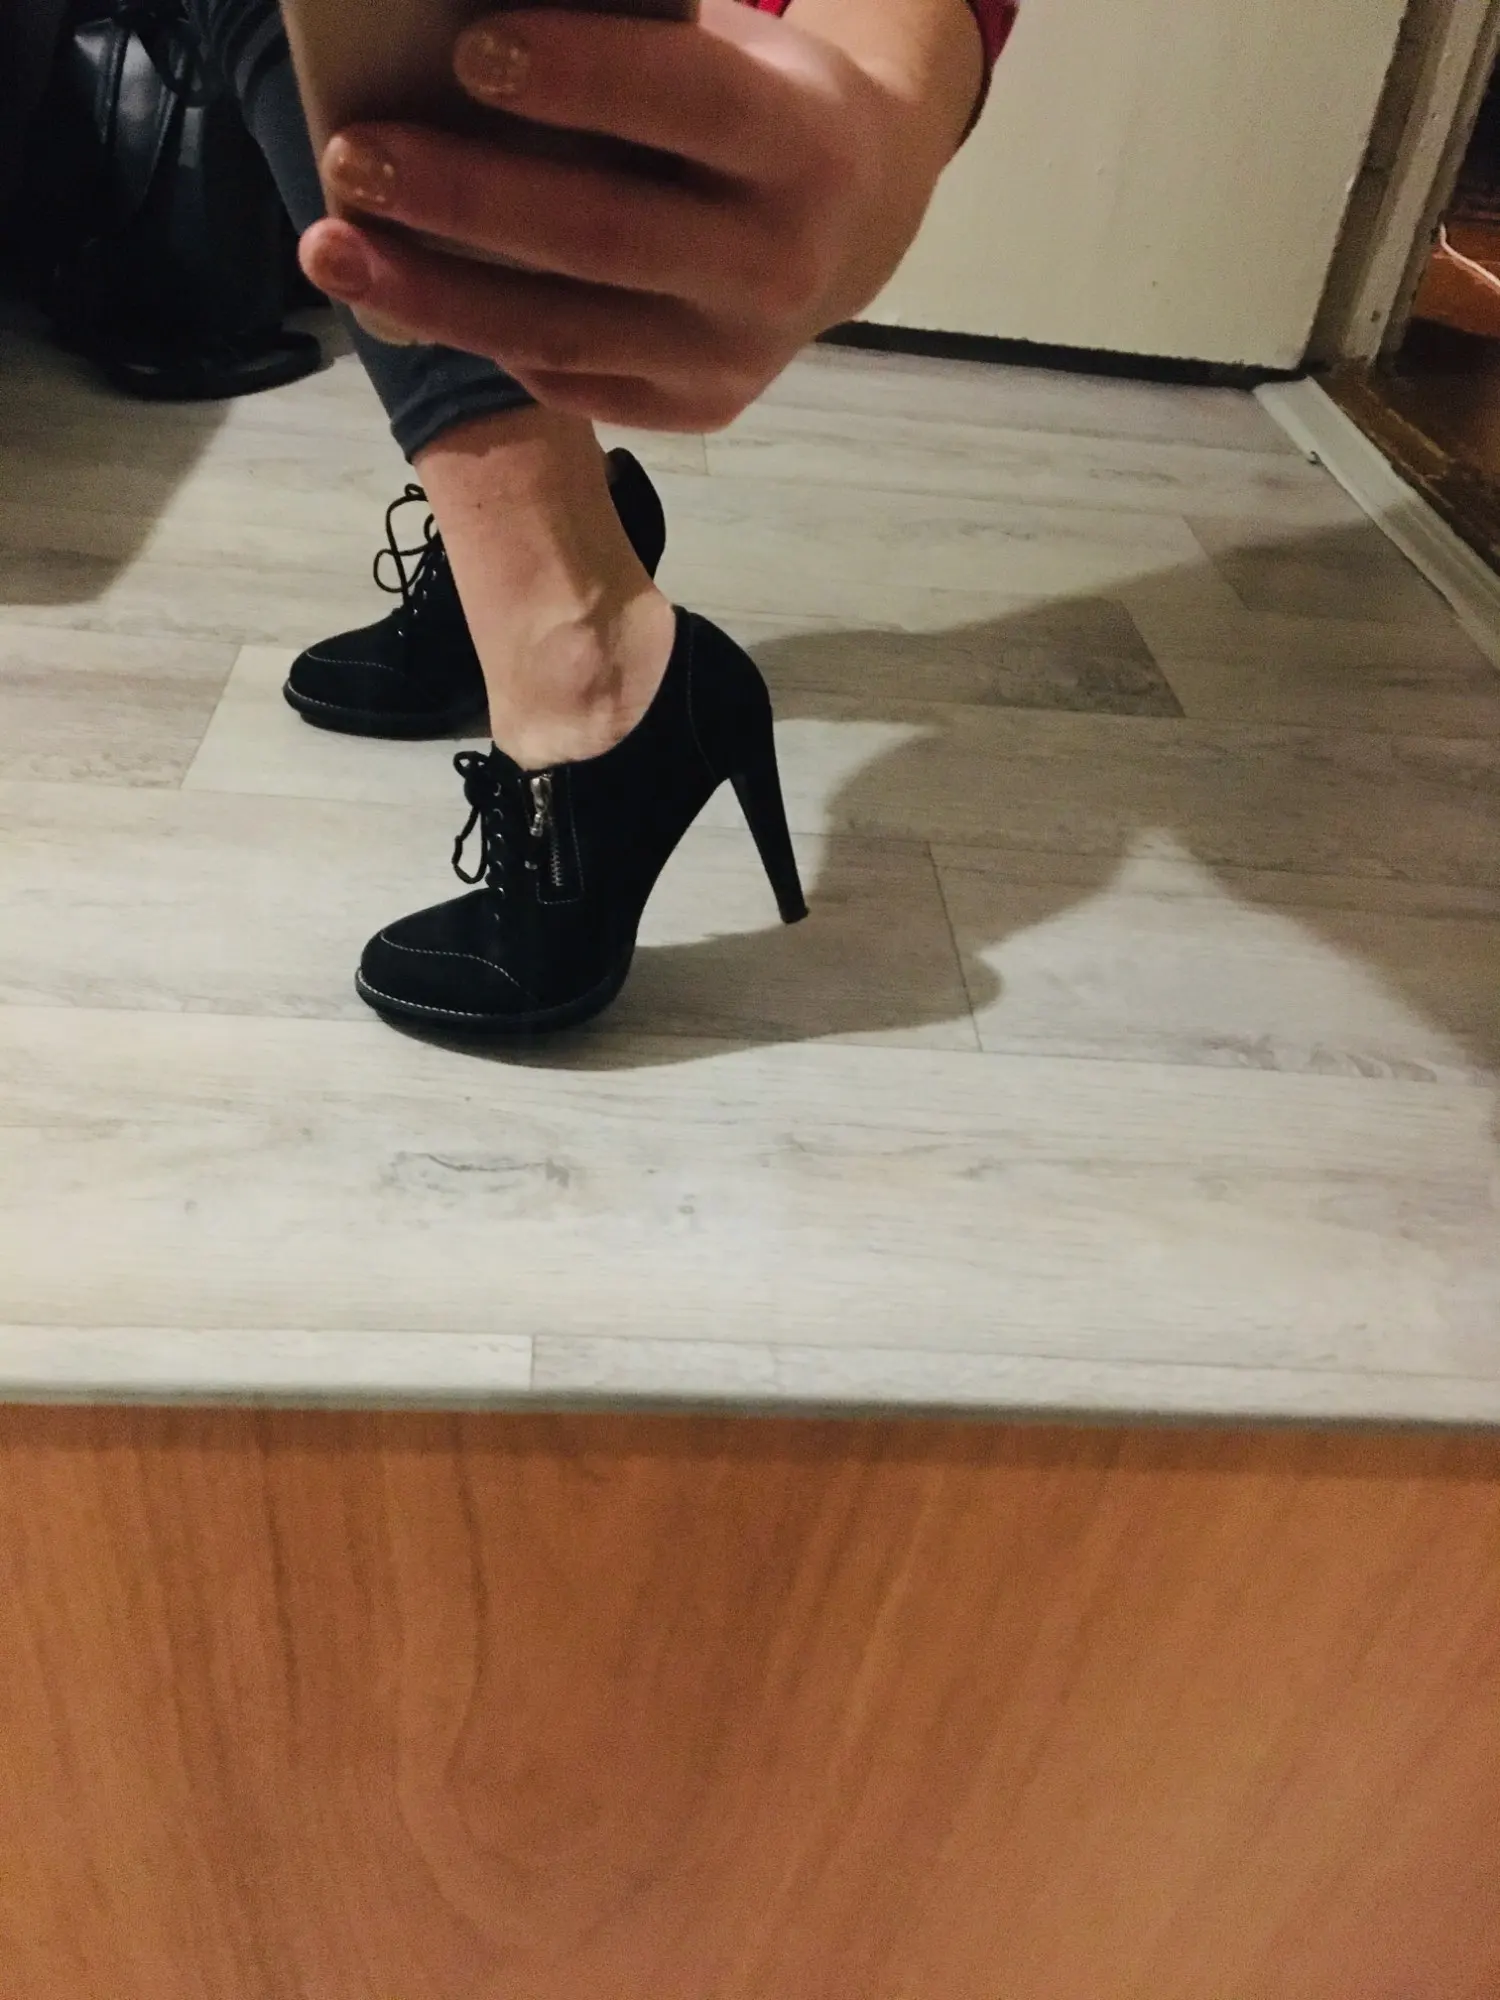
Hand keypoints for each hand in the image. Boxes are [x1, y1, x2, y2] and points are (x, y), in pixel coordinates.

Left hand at [298, 0, 977, 429]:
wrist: (853, 226)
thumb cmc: (757, 104)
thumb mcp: (728, 48)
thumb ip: (638, 46)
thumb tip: (466, 35)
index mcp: (802, 146)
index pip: (687, 105)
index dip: (578, 77)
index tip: (468, 52)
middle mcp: (778, 265)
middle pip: (601, 236)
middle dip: (464, 197)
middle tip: (354, 157)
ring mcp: (738, 354)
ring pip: (565, 331)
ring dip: (434, 294)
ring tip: (333, 249)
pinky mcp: (700, 407)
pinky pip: (570, 379)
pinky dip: (481, 337)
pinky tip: (408, 297)